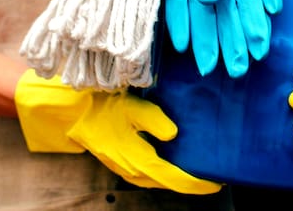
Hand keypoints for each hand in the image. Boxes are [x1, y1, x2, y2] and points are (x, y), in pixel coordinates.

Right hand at [15, 70, 221, 193]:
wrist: (75, 114)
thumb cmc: (105, 107)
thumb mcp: (132, 107)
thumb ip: (155, 121)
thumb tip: (174, 135)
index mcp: (139, 160)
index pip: (175, 179)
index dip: (198, 184)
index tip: (218, 182)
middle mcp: (134, 172)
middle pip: (171, 184)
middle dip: (194, 182)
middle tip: (215, 174)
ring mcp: (128, 171)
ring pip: (161, 181)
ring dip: (180, 179)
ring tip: (201, 170)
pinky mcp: (124, 165)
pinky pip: (151, 175)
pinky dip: (167, 173)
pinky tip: (177, 162)